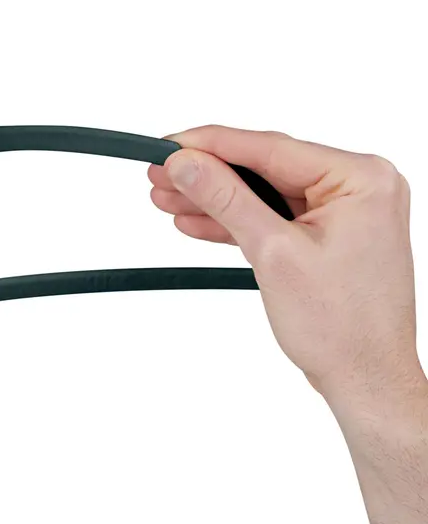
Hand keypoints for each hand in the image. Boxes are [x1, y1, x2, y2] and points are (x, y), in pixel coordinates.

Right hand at [148, 126, 421, 406]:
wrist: (365, 379)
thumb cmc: (342, 327)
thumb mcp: (273, 254)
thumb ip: (227, 201)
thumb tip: (187, 163)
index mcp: (361, 179)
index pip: (271, 148)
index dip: (212, 145)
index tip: (169, 144)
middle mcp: (359, 187)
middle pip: (265, 169)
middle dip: (208, 175)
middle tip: (158, 173)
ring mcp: (345, 212)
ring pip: (265, 195)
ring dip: (215, 200)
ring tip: (166, 198)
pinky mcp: (329, 237)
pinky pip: (275, 218)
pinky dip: (237, 223)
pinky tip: (196, 221)